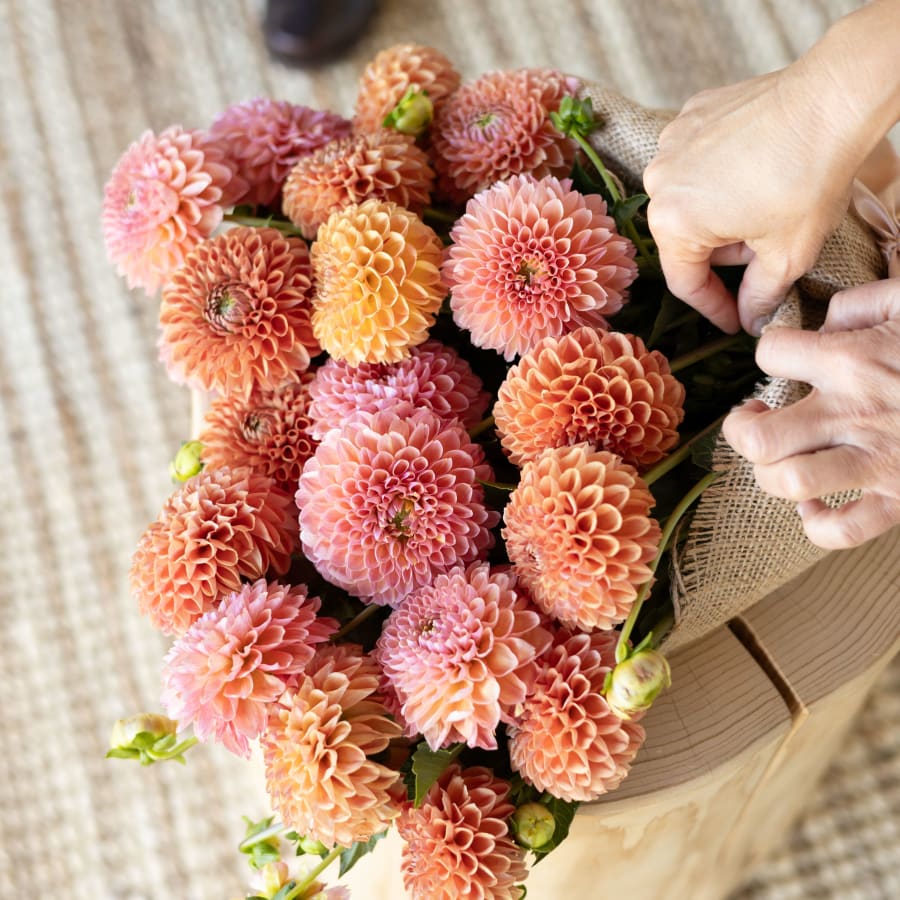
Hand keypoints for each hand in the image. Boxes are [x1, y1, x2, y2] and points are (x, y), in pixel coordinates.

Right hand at [643, 66, 855, 334]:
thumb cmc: (808, 178)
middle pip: (686, 240)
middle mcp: (659, 183)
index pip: (686, 283)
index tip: (734, 320)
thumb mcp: (787, 256)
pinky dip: (720, 174)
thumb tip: (749, 319)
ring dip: (720, 213)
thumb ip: (759, 298)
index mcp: (672, 224)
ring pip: (691, 200)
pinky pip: (697, 162)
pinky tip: (756, 171)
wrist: (833, 99)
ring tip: (764, 205)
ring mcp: (671, 144)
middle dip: (724, 254)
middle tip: (765, 252)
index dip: (714, 307)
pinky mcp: (690, 116)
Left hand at [722, 278, 899, 548]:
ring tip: (779, 460)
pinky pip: (837, 531)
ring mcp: (876, 461)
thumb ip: (866, 301)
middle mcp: (855, 412)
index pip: (770, 353)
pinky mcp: (899, 501)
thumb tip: (826, 320)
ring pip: (786, 483)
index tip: (783, 360)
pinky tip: (815, 502)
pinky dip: (814, 523)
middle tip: (753, 421)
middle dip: (741, 431)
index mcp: (856, 359)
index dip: (769, 352)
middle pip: (758, 437)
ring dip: (769, 476)